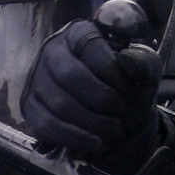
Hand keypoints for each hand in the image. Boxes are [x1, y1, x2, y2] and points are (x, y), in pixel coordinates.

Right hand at [20, 20, 159, 164]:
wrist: (115, 120)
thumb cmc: (127, 91)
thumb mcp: (144, 74)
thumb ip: (144, 63)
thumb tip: (128, 60)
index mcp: (80, 32)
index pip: (90, 45)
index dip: (112, 71)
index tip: (126, 88)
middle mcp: (52, 50)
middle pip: (70, 75)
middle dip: (101, 100)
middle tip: (120, 111)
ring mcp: (37, 78)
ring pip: (59, 103)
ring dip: (92, 122)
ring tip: (112, 129)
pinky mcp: (29, 105)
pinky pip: (46, 124)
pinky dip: (74, 137)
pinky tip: (93, 141)